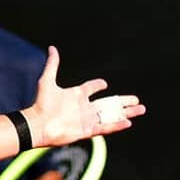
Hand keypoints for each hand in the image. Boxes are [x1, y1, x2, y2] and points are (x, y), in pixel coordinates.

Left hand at [26, 46, 145, 146]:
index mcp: (76, 95)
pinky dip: (117, 125)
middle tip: (137, 99)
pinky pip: (105, 128)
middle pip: (108, 104)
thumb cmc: (41, 104)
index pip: (90, 89)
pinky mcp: (86, 131)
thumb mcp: (47, 81)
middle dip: (123, 101)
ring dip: (126, 112)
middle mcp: (83, 108)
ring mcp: (85, 120)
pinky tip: (129, 122)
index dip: (97, 85)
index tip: (104, 83)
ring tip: (141, 109)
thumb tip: (52, 48)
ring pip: (110, 115)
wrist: (37, 124)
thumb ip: (52, 65)